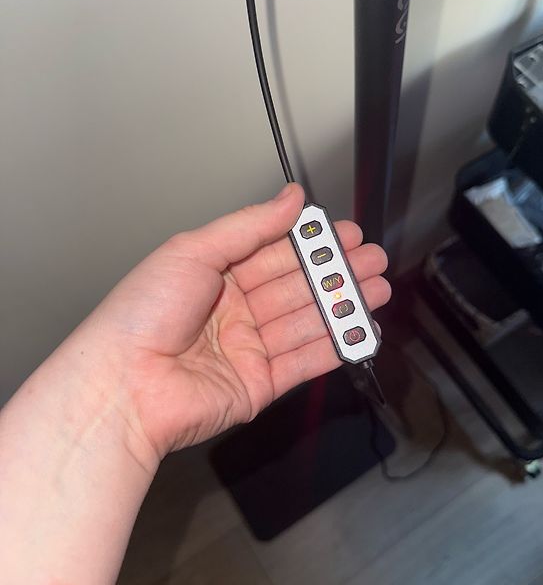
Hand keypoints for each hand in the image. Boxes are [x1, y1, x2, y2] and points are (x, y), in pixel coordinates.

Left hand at [88, 183, 389, 459]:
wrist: (123, 386)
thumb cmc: (141, 315)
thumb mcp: (194, 251)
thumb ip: (249, 225)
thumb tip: (290, 198)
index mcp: (214, 274)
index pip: (274, 252)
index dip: (311, 243)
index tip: (345, 233)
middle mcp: (233, 310)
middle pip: (296, 286)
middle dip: (336, 274)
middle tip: (371, 261)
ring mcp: (247, 348)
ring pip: (305, 322)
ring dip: (342, 307)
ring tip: (377, 290)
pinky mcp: (259, 384)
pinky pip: (304, 361)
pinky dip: (334, 347)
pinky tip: (358, 330)